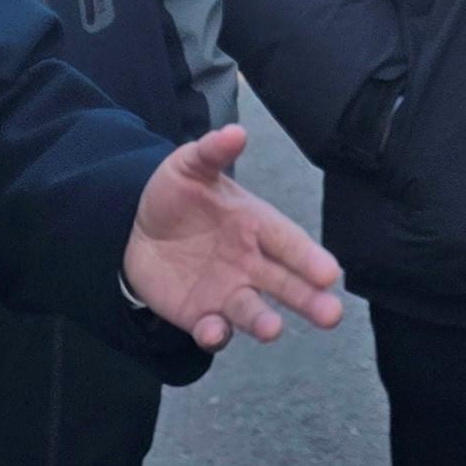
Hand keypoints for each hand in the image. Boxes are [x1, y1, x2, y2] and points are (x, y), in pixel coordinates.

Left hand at [122, 125, 347, 350]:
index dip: (309, 258)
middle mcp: (250, 263)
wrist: (135, 228)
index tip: (330, 274)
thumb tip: (236, 131)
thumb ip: (212, 151)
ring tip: (272, 330)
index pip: (289, 242)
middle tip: (331, 315)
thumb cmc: (176, 193)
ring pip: (253, 311)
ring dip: (263, 322)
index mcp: (256, 224)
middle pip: (286, 283)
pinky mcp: (201, 315)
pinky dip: (216, 333)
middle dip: (309, 300)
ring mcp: (227, 291)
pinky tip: (214, 331)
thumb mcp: (190, 166)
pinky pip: (213, 329)